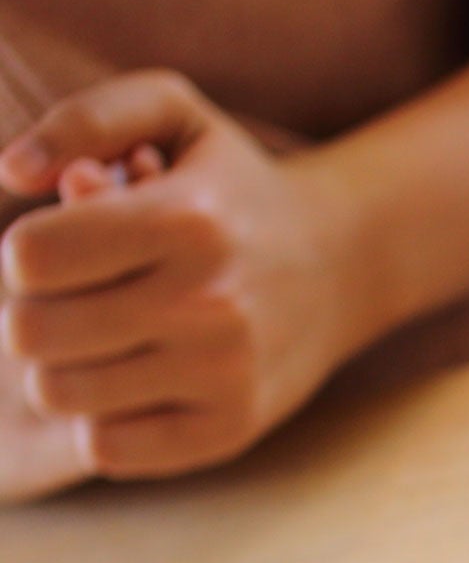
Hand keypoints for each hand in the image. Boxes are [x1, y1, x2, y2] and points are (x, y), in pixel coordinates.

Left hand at [0, 71, 364, 479]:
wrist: (341, 268)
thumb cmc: (229, 188)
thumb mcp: (172, 113)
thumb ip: (84, 119)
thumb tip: (12, 172)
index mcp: (187, 220)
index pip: (31, 258)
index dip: (24, 254)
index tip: (57, 250)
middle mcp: (210, 304)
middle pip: (31, 332)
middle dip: (30, 310)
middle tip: (68, 300)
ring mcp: (224, 376)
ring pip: (58, 393)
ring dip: (59, 366)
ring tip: (96, 343)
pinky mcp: (230, 431)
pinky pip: (104, 449)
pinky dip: (97, 419)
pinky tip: (128, 386)